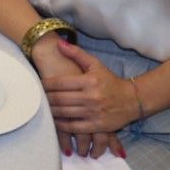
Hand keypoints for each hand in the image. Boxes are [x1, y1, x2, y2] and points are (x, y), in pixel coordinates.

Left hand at [30, 38, 126, 156]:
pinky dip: (61, 125)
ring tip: (41, 108)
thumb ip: (77, 53)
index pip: (60, 83)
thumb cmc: (111, 81)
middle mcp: (91, 97)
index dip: (45, 84)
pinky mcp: (97, 126)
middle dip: (45, 98)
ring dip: (50, 111)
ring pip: (64, 113)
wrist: (133, 100)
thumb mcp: (96, 65)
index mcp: (89, 81)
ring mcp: (94, 113)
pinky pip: (73, 127)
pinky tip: (54, 121)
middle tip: (35, 97)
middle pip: (59, 98)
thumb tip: (59, 42)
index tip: (37, 84)